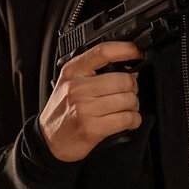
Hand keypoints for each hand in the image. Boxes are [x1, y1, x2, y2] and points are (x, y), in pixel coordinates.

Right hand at [37, 41, 142, 161]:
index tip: (138, 52)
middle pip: (123, 79)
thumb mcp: (71, 82)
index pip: (104, 52)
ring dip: (133, 106)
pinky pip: (127, 119)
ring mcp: (85, 108)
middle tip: (127, 93)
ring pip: (128, 100)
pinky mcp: (93, 128)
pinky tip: (127, 121)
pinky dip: (133, 120)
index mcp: (73, 71)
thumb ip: (95, 71)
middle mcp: (77, 88)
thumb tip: (130, 67)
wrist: (50, 139)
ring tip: (124, 109)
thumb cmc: (63, 110)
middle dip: (133, 87)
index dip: (127, 49)